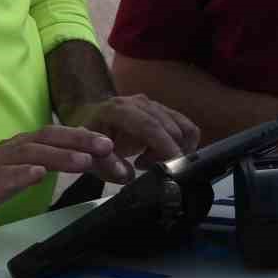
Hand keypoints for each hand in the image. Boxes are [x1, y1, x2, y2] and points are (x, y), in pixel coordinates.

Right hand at [0, 126, 116, 233]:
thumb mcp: (20, 174)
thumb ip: (46, 166)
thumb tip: (85, 164)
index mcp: (22, 148)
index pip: (59, 137)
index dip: (86, 139)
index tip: (114, 148)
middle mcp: (11, 151)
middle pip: (49, 138)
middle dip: (80, 140)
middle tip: (109, 146)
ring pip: (30, 155)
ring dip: (59, 155)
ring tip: (83, 159)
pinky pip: (1, 177)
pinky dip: (20, 174)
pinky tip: (36, 174)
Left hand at [67, 94, 200, 182]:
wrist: (91, 126)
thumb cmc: (90, 144)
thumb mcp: (90, 158)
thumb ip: (106, 166)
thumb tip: (128, 174)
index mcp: (118, 110)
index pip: (148, 125)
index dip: (164, 145)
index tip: (173, 165)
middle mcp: (138, 103)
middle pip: (169, 128)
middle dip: (168, 154)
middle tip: (149, 169)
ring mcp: (153, 105)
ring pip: (182, 128)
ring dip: (176, 150)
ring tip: (151, 161)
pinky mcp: (164, 111)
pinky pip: (186, 128)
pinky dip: (183, 145)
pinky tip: (161, 154)